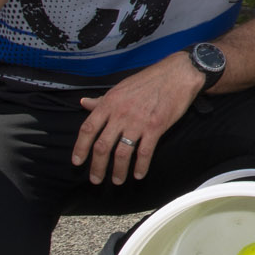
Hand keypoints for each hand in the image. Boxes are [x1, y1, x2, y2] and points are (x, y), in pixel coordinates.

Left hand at [73, 52, 207, 184]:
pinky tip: (139, 174)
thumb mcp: (121, 87)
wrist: (178, 74)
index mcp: (109, 103)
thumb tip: (84, 103)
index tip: (77, 162)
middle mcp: (120, 114)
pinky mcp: (156, 127)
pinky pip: (145, 152)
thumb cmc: (149, 80)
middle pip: (102, 146)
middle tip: (96, 179)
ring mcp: (138, 121)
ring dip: (118, 171)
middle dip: (97, 166)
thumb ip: (102, 99)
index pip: (88, 129)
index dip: (80, 148)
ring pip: (122, 153)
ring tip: (117, 180)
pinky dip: (141, 166)